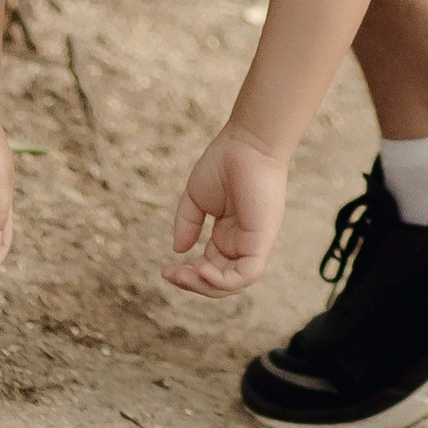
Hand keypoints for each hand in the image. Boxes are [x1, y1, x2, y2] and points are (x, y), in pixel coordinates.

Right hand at [165, 126, 288, 295]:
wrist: (247, 142)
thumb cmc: (225, 161)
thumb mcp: (197, 197)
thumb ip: (187, 224)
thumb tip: (179, 252)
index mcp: (229, 234)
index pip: (210, 267)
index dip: (188, 274)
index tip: (165, 270)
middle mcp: (242, 242)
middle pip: (219, 279)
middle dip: (193, 283)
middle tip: (170, 275)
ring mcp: (253, 243)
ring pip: (232, 283)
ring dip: (204, 285)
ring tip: (184, 275)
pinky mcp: (262, 241)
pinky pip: (246, 275)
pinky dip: (223, 281)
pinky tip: (202, 270)